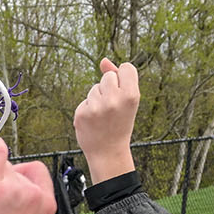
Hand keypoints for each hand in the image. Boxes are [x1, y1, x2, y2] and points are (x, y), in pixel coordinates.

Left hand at [74, 59, 139, 183]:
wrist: (108, 152)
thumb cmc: (120, 124)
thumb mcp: (127, 102)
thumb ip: (118, 78)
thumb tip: (103, 60)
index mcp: (131, 95)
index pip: (126, 67)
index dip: (123, 77)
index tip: (124, 92)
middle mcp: (114, 99)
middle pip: (107, 76)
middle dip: (108, 88)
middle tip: (113, 108)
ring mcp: (96, 107)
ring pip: (94, 88)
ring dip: (97, 99)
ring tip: (103, 116)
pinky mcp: (82, 113)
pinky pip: (85, 100)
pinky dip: (88, 109)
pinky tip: (94, 122)